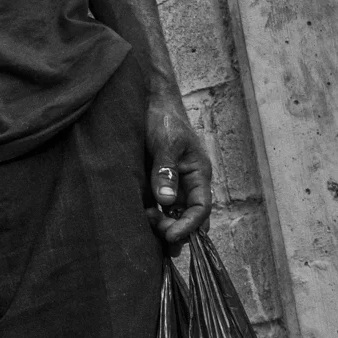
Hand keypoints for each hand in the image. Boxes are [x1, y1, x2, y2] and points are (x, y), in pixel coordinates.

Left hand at [146, 89, 213, 244]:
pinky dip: (149, 217)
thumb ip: (165, 171)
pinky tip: (136, 219)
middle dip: (174, 230)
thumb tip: (165, 202)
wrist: (147, 101)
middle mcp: (187, 184)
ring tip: (143, 222)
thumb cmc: (163, 118)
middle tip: (155, 231)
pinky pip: (155, 208)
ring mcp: (170, 185)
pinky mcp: (152, 184)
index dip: (189, 226)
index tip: (171, 236)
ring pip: (171, 216)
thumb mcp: (167, 142)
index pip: (201, 209)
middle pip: (187, 218)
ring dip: (160, 226)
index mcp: (198, 174)